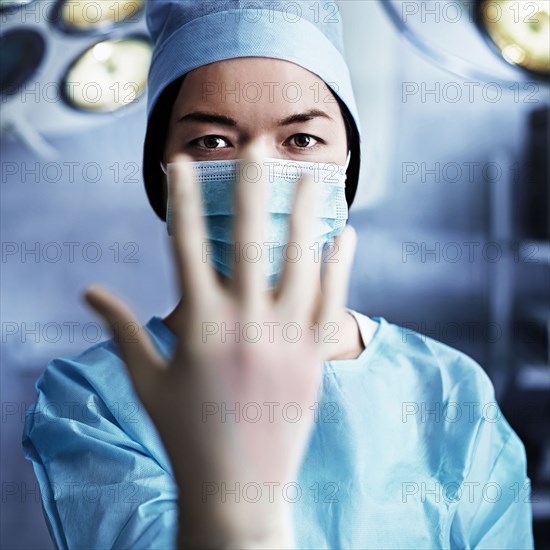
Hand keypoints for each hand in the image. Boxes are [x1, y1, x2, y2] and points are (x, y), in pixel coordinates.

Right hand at [84, 145, 356, 547]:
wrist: (236, 488)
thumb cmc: (184, 431)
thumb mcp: (146, 379)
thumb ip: (122, 328)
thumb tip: (88, 291)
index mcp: (198, 325)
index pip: (183, 245)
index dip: (180, 199)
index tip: (180, 162)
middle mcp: (243, 323)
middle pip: (246, 240)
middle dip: (250, 189)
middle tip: (258, 147)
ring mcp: (284, 338)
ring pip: (300, 261)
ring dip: (304, 215)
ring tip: (311, 176)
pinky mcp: (314, 356)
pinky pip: (332, 299)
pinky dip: (340, 263)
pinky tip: (346, 233)